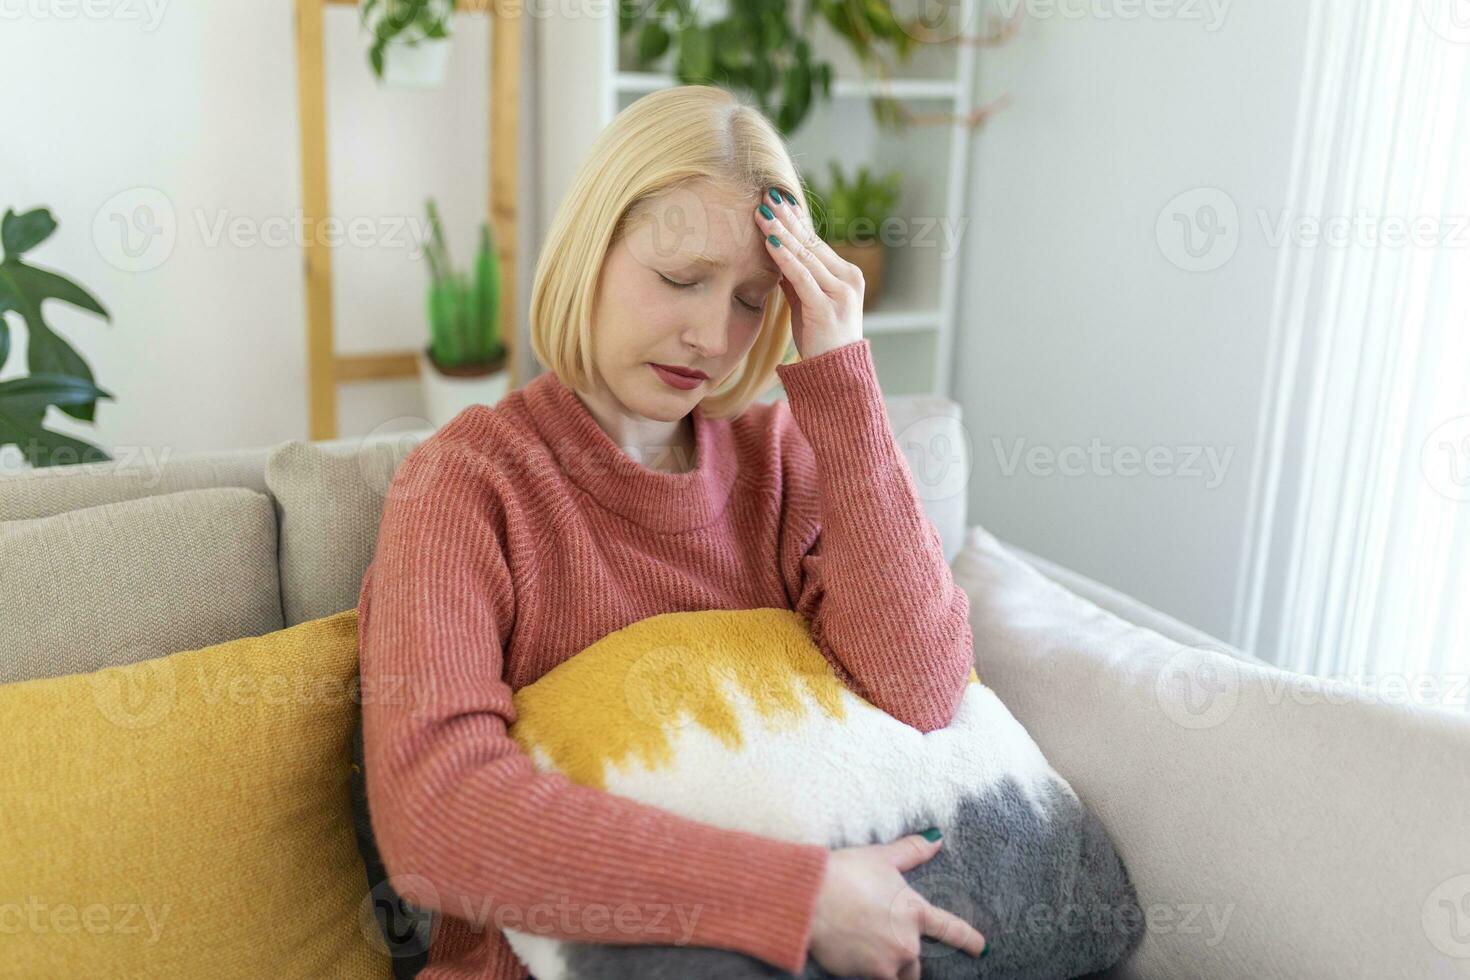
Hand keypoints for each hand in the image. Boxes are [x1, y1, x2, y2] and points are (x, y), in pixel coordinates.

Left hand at [754, 186, 863, 359]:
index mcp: (846, 275)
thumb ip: (796, 277)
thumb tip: (775, 251)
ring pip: (806, 256)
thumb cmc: (820, 338)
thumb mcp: (807, 302)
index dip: (795, 220)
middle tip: (767, 195)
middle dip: (787, 218)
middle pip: (811, 243)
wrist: (836, 374)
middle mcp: (847, 280)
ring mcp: (839, 293)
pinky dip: (785, 258)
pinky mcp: (826, 308)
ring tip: (763, 213)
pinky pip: (802, 277)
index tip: (777, 200)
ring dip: (782, 232)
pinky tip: (771, 243)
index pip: (816, 242)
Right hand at [808, 831, 987, 979]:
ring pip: (897, 975)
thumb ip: (911, 851)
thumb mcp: (881, 857)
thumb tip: (936, 838)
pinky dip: (865, 970)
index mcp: (915, 911)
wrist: (811, 898)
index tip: (982, 948)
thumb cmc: (846, 873)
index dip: (969, 940)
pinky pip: (873, 978)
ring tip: (866, 950)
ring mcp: (888, 962)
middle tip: (880, 940)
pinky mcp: (867, 975)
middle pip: (916, 960)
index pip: (950, 929)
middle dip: (903, 955)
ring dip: (887, 967)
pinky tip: (849, 955)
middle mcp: (908, 942)